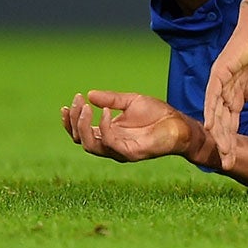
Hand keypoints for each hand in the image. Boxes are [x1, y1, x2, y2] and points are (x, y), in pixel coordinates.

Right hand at [62, 89, 193, 163]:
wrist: (179, 123)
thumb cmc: (157, 114)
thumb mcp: (131, 101)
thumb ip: (110, 99)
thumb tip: (89, 94)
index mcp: (108, 133)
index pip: (81, 132)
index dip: (71, 121)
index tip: (68, 104)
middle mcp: (110, 145)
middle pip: (80, 139)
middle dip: (74, 121)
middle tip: (77, 102)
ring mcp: (118, 151)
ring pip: (90, 145)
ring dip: (84, 126)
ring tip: (85, 107)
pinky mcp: (129, 153)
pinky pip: (110, 143)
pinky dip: (103, 127)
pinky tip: (105, 111)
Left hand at [204, 20, 247, 169]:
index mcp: (235, 101)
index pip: (231, 127)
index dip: (231, 144)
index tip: (232, 163)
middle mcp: (223, 96)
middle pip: (221, 124)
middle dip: (224, 144)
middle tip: (226, 163)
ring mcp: (220, 85)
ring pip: (216, 113)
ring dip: (218, 132)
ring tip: (220, 150)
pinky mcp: (219, 73)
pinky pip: (213, 94)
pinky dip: (211, 109)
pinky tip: (211, 125)